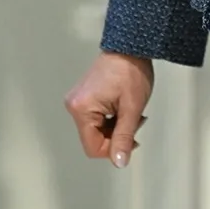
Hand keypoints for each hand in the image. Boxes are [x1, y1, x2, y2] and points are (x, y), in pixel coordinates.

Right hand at [64, 52, 154, 168]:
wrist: (130, 46)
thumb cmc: (131, 71)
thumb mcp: (132, 108)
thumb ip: (124, 137)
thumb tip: (119, 161)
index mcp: (82, 109)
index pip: (93, 147)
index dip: (113, 149)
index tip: (131, 140)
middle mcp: (74, 105)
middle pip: (94, 138)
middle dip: (116, 135)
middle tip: (135, 121)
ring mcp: (78, 100)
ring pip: (96, 129)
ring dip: (115, 126)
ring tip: (130, 110)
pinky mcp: (84, 97)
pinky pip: (96, 118)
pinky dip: (111, 118)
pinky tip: (122, 107)